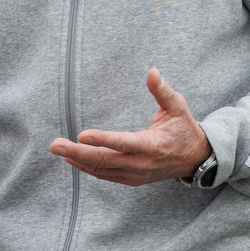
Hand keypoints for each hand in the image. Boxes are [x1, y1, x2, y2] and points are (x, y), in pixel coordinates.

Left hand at [49, 68, 211, 185]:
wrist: (196, 159)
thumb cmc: (184, 129)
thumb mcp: (178, 107)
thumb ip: (162, 91)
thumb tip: (152, 71)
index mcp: (152, 145)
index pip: (123, 143)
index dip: (102, 139)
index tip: (81, 135)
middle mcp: (141, 163)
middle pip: (104, 160)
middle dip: (77, 152)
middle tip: (54, 145)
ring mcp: (135, 174)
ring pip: (101, 170)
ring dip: (77, 160)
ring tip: (57, 149)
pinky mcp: (131, 179)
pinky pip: (105, 175)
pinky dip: (87, 168)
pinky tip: (72, 159)